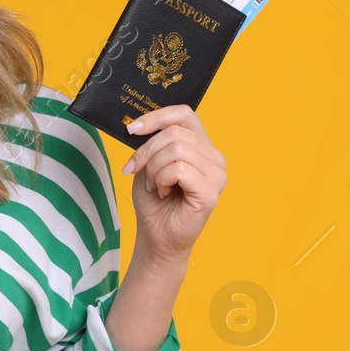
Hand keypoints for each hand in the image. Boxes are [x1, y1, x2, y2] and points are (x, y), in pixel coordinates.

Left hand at [121, 104, 226, 262]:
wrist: (156, 236)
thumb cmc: (154, 201)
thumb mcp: (148, 164)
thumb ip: (152, 143)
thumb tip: (138, 125)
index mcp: (202, 147)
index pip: (184, 114)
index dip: (156, 117)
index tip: (132, 130)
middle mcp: (215, 158)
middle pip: (175, 133)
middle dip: (147, 152)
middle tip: (138, 171)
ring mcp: (217, 175)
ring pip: (176, 149)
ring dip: (154, 169)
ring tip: (154, 186)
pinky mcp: (211, 191)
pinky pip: (179, 170)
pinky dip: (161, 180)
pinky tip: (163, 193)